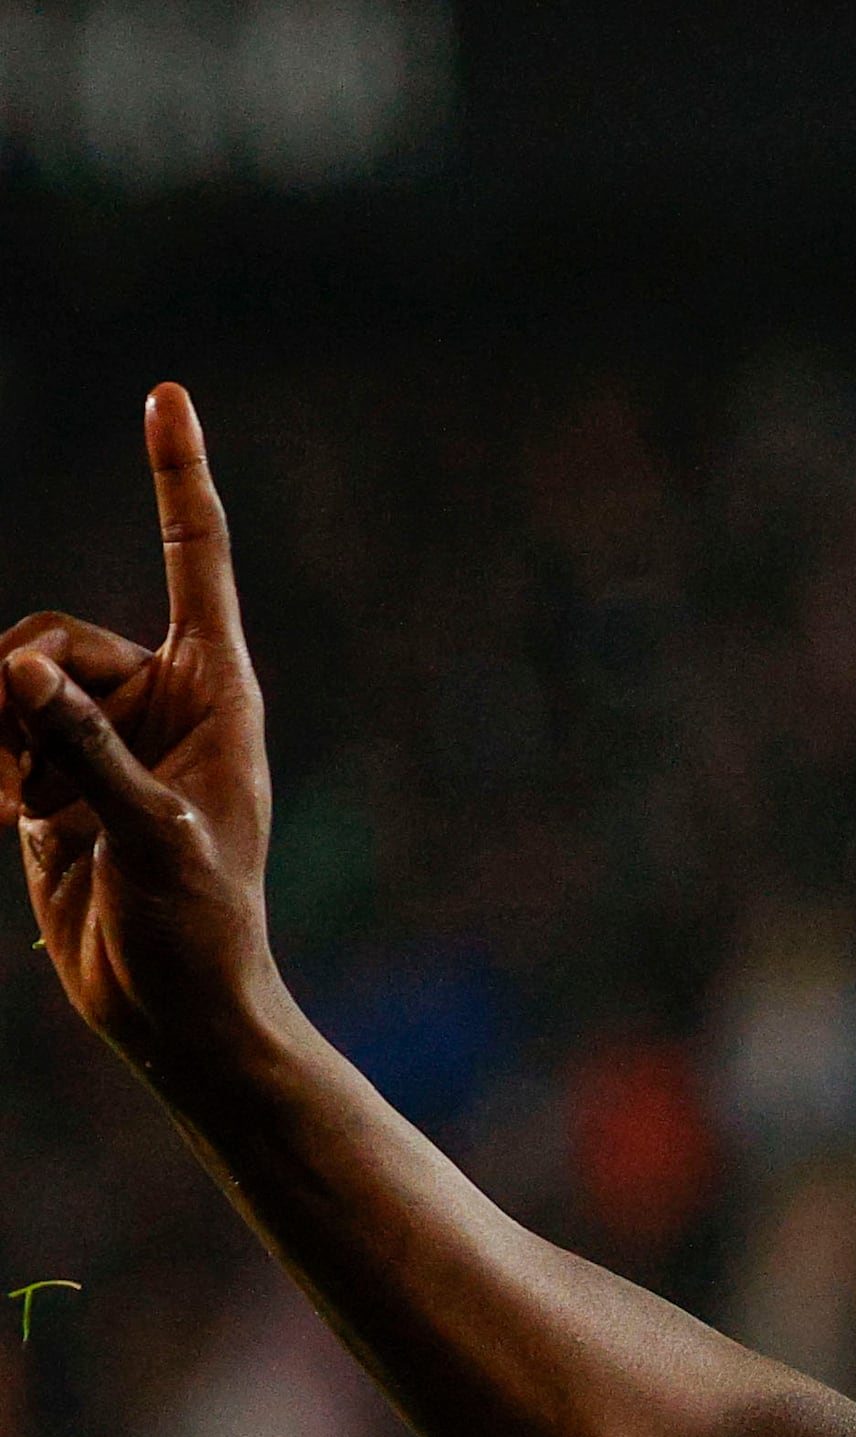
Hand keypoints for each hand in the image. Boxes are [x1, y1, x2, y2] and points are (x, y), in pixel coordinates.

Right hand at [3, 382, 278, 1080]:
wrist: (171, 1009)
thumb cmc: (199, 930)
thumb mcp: (152, 838)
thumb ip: (86, 751)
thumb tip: (21, 669)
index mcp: (218, 692)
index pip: (194, 558)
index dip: (177, 475)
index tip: (166, 392)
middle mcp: (161, 699)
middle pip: (50, 633)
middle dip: (18, 693)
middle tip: (31, 784)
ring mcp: (103, 734)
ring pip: (5, 679)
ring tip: (25, 814)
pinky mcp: (53, 776)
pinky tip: (2, 820)